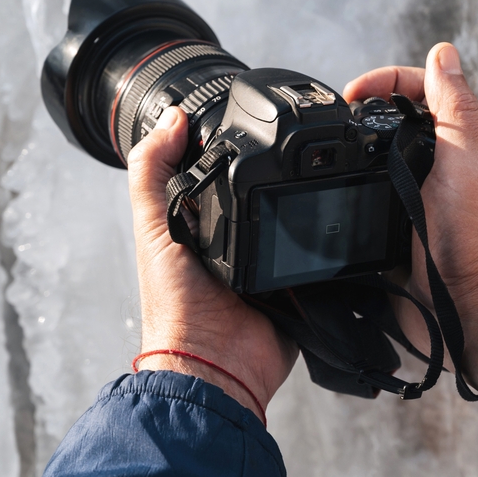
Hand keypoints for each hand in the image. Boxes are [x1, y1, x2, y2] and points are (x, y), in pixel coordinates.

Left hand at [127, 107, 297, 418]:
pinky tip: (324, 220)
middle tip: (287, 150)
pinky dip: (321, 238)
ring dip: (300, 202)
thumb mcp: (153, 228)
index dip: (227, 142)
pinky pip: (318, 250)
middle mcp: (237, 236)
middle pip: (263, 186)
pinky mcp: (301, 279)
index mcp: (201, 221)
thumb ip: (153, 173)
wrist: (216, 363)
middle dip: (275, 169)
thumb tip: (172, 118)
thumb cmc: (175, 306)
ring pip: (294, 213)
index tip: (241, 113)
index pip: (219, 168)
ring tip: (307, 183)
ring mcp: (271, 258)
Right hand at [343, 43, 477, 406]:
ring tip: (328, 146)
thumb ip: (456, 107)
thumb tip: (443, 51)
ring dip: (352, 144)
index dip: (385, 79)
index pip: (418, 87)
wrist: (465, 306)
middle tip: (334, 118)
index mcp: (456, 140)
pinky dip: (347, 180)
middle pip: (393, 116)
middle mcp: (434, 162)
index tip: (352, 94)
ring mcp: (412, 193)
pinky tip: (333, 183)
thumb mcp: (468, 159)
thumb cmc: (475, 236)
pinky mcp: (392, 222)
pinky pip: (365, 191)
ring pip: (375, 152)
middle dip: (362, 108)